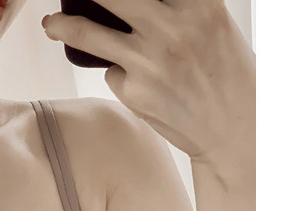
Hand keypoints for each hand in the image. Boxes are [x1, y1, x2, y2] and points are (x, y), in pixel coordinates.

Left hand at [41, 0, 254, 170]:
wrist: (233, 125)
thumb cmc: (222, 68)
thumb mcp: (210, 21)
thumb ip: (175, 6)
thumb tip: (123, 6)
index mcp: (199, 2)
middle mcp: (171, 27)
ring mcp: (149, 62)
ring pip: (90, 35)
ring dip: (63, 26)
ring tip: (50, 24)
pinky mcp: (135, 93)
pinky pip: (112, 72)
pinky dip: (119, 72)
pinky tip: (142, 82)